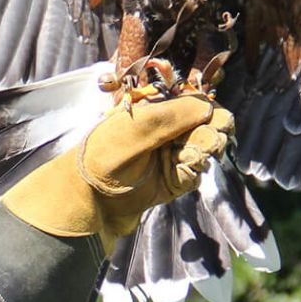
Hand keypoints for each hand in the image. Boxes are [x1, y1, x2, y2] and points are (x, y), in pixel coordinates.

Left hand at [0, 94, 235, 247]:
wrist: (90, 202)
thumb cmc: (104, 158)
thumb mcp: (134, 129)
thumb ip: (171, 116)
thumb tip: (209, 108)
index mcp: (155, 107)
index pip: (194, 99)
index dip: (207, 108)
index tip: (209, 117)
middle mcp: (167, 128)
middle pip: (210, 122)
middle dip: (209, 132)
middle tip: (194, 144)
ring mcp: (172, 153)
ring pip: (208, 147)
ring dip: (200, 153)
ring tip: (180, 160)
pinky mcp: (175, 179)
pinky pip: (197, 172)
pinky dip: (191, 173)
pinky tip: (176, 176)